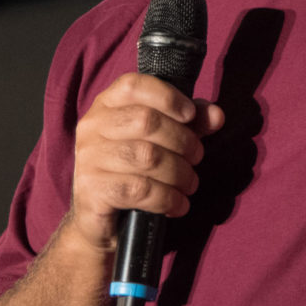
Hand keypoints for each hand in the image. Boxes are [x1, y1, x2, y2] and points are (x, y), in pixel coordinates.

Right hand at [66, 72, 224, 251]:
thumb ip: (190, 123)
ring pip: (147, 157)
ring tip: (190, 183)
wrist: (102, 219)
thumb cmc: (134, 171)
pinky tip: (178, 205)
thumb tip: (217, 115)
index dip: (167, 97)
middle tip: (196, 157)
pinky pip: (140, 189)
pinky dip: (167, 198)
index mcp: (106, 105)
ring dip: (179, 173)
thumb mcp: (164, 140)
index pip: (133, 85)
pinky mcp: (92, 191)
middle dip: (183, 140)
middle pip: (146, 121)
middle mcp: (92, 127)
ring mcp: (88, 159)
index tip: (190, 115)